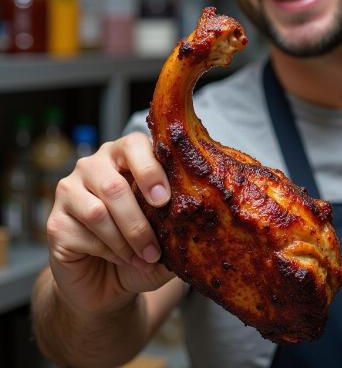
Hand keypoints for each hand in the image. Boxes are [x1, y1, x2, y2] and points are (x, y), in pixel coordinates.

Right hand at [47, 132, 173, 314]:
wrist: (107, 283)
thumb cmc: (141, 247)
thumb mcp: (166, 232)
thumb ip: (178, 217)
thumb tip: (199, 214)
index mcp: (125, 155)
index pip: (134, 145)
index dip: (150, 170)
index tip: (165, 200)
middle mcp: (93, 166)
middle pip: (115, 186)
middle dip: (139, 221)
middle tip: (156, 248)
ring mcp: (69, 191)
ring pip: (98, 212)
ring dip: (126, 240)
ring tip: (144, 257)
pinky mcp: (55, 222)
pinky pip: (82, 234)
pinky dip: (108, 252)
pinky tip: (121, 259)